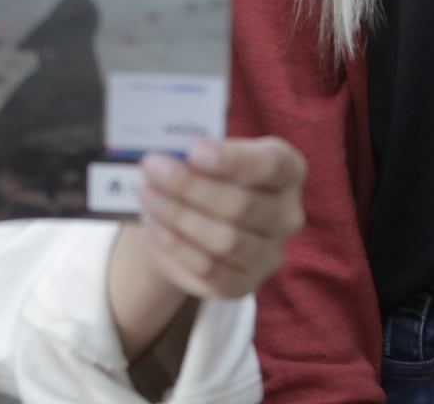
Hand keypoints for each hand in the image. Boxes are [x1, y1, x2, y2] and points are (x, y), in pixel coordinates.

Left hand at [106, 136, 307, 354]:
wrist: (198, 215)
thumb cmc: (208, 172)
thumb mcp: (208, 153)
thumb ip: (196, 153)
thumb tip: (166, 157)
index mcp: (287, 171)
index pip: (272, 165)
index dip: (233, 159)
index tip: (194, 150)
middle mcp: (287, 215)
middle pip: (243, 205)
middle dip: (191, 186)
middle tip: (152, 167)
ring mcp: (269, 254)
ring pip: (226, 240)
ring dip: (179, 216)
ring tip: (146, 194)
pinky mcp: (244, 284)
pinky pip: (209, 269)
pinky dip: (176, 245)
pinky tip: (152, 224)